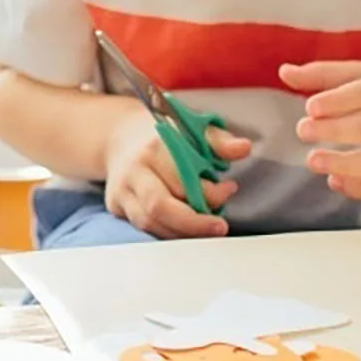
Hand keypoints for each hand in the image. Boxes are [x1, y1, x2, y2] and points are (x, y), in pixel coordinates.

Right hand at [103, 116, 249, 238]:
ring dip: (183, 232)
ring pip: (151, 223)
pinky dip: (168, 232)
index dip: (210, 192)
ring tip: (205, 227)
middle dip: (194, 224)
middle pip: (161, 207)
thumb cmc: (164, 134)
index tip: (229, 189)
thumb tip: (243, 148)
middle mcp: (133, 170)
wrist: (121, 134)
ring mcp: (121, 190)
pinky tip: (186, 228)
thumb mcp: (193, 128)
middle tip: (220, 226)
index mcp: (154, 147)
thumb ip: (219, 141)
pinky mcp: (116, 206)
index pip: (182, 178)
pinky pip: (144, 228)